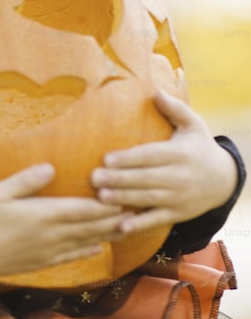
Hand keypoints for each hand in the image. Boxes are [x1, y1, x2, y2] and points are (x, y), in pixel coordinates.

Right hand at [0, 163, 128, 276]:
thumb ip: (26, 180)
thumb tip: (50, 167)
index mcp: (44, 214)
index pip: (85, 209)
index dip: (108, 204)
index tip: (126, 195)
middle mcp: (52, 235)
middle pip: (92, 227)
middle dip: (116, 218)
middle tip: (137, 210)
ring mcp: (49, 250)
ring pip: (86, 242)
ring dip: (108, 235)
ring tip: (127, 227)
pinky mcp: (42, 262)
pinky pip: (72, 257)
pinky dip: (88, 251)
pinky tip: (97, 248)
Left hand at [90, 91, 238, 234]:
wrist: (225, 180)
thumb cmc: (199, 147)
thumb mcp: (194, 125)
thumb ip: (175, 109)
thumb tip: (156, 91)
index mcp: (179, 154)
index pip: (150, 156)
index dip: (129, 158)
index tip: (106, 158)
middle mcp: (179, 177)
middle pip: (145, 179)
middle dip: (119, 179)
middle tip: (93, 178)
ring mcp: (178, 197)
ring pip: (148, 199)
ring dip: (124, 199)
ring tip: (100, 197)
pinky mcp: (177, 213)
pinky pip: (157, 219)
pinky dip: (140, 224)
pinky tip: (120, 226)